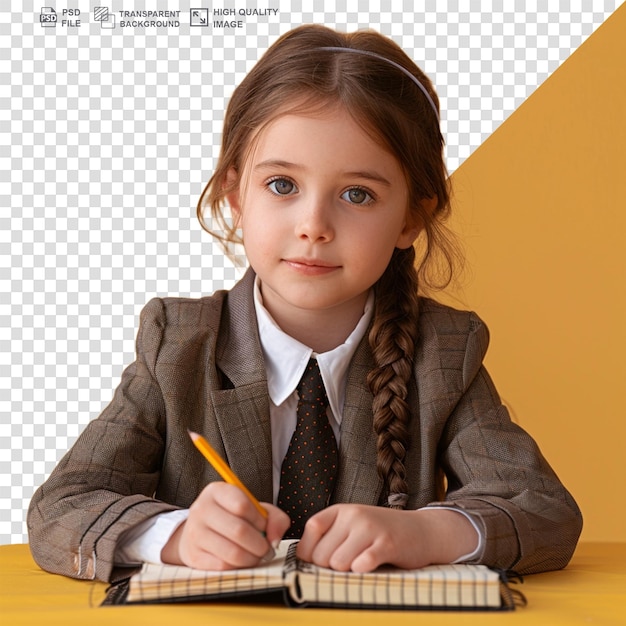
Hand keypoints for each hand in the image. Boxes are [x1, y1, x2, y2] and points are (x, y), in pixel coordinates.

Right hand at [161, 482, 290, 569]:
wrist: (200, 532)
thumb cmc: (233, 518)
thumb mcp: (254, 509)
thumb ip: (274, 518)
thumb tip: (274, 540)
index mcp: (217, 491)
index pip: (242, 505)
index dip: (259, 520)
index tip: (263, 527)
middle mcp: (201, 509)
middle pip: (239, 531)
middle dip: (260, 545)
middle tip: (266, 550)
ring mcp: (194, 533)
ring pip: (232, 552)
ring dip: (252, 558)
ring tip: (256, 556)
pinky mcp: (193, 556)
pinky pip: (223, 566)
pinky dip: (238, 567)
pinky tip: (241, 562)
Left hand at [296, 504, 478, 572]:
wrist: (422, 531)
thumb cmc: (382, 533)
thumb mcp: (353, 526)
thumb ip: (330, 537)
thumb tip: (303, 559)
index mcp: (341, 510)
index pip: (311, 530)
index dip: (310, 552)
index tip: (320, 561)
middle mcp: (354, 515)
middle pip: (321, 554)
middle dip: (330, 567)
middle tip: (348, 564)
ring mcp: (370, 528)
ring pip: (337, 563)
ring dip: (347, 572)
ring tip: (361, 564)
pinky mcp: (387, 544)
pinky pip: (361, 564)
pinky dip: (362, 571)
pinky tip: (370, 566)